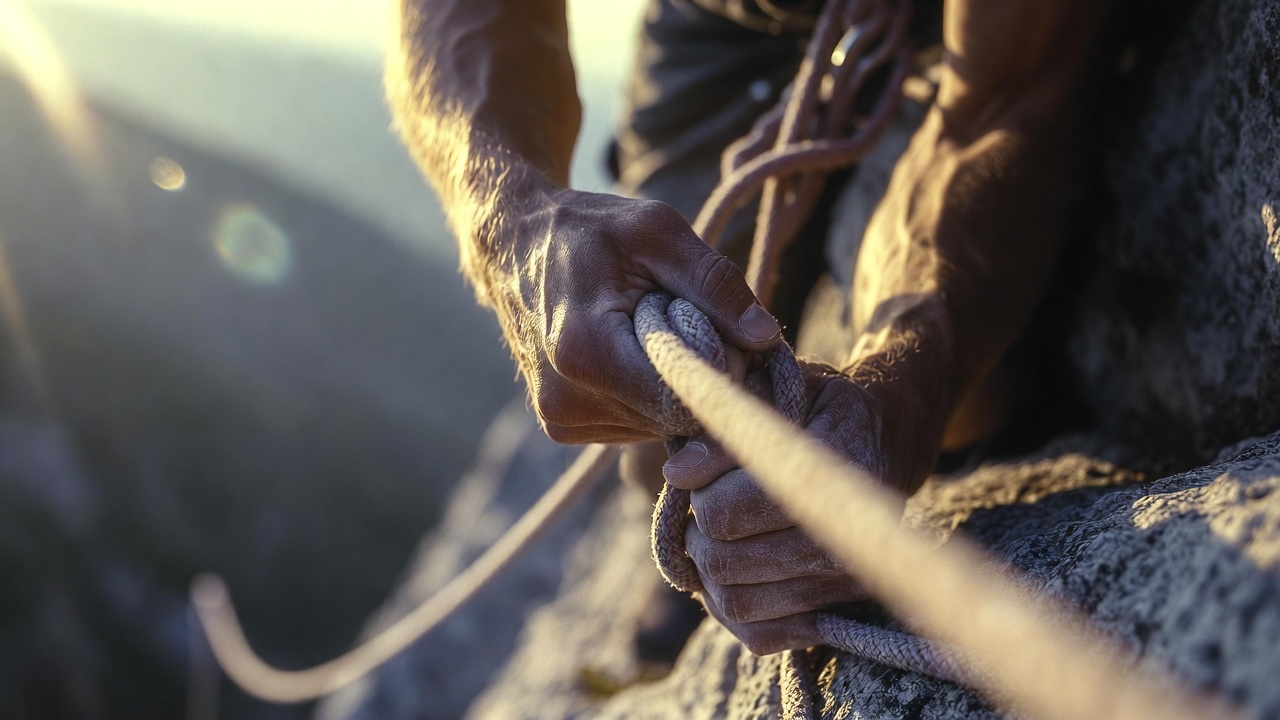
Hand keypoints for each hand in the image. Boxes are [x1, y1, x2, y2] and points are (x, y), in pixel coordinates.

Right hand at [486, 187, 781, 443]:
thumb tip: (766, 337)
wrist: (511, 246)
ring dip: (673, 386)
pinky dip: (649, 394)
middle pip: (673, 418)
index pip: (682, 400)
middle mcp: (568, 400)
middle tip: (695, 323)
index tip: (731, 336)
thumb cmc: (587, 229)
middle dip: (700, 378)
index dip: (721, 373)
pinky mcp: (563, 426)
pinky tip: (635, 353)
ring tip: (654, 331)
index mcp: (586, 352)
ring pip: (657, 426)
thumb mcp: (656, 231)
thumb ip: (714, 284)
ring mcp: (562, 420)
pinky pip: (634, 423)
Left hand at [661, 360, 940, 653]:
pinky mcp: (838, 608)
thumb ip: (724, 432)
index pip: (725, 513)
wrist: (884, 440)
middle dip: (698, 537)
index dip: (700, 496)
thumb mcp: (774, 395)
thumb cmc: (816, 410)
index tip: (703, 476)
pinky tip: (739, 575)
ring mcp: (844, 578)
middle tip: (705, 511)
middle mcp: (843, 533)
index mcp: (828, 466)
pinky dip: (735, 611)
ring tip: (718, 540)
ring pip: (737, 604)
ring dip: (710, 575)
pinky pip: (761, 637)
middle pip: (724, 563)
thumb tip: (677, 474)